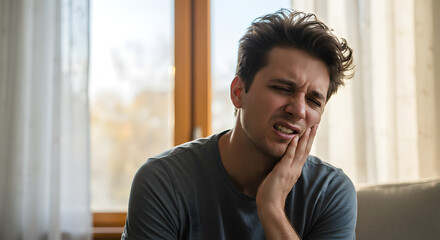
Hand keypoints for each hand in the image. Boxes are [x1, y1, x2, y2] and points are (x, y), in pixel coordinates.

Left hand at [256, 124, 317, 238]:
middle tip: (316, 124)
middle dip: (311, 136)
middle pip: (306, 150)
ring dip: (305, 139)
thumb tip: (280, 163)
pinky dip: (292, 147)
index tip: (312, 131)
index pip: (304, 153)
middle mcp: (295, 169)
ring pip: (300, 151)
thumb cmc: (272, 193)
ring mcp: (290, 170)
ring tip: (309, 128)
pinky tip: (295, 138)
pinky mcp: (282, 171)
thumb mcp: (280, 178)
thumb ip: (283, 169)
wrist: (270, 206)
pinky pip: (288, 157)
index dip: (309, 141)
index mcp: (295, 170)